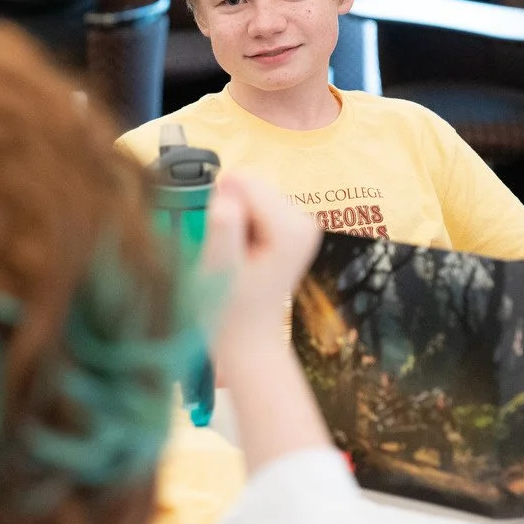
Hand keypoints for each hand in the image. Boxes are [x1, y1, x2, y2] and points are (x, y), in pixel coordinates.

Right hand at [199, 173, 329, 470]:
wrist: (248, 339)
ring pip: (248, 191)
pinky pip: (252, 203)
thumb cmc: (230, 311)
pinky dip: (239, 224)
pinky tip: (243, 255)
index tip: (223, 250)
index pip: (242, 184)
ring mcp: (301, 221)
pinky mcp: (290, 224)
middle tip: (230, 256)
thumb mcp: (218, 268)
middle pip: (248, 184)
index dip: (220, 211)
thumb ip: (222, 227)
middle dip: (228, 214)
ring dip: (233, 220)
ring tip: (237, 258)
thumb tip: (225, 192)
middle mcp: (305, 219)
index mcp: (293, 228)